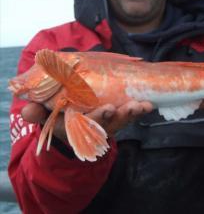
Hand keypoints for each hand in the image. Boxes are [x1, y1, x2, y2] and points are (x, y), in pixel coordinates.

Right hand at [21, 100, 152, 142]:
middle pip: (109, 123)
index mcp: (78, 126)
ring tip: (143, 105)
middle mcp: (96, 127)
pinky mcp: (118, 117)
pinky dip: (139, 111)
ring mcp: (109, 123)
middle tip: (130, 106)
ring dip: (133, 113)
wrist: (75, 127)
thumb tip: (26, 108)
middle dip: (120, 115)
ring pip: (122, 120)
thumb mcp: (48, 118)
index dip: (98, 117)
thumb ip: (38, 113)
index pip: (88, 123)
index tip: (107, 108)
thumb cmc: (62, 118)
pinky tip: (148, 105)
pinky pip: (130, 116)